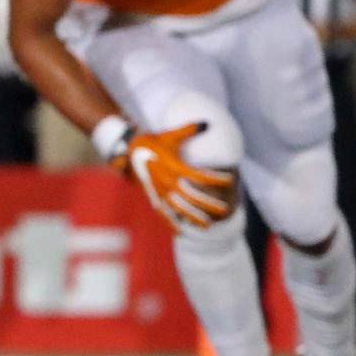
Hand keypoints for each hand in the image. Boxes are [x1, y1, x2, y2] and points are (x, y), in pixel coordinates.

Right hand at [113, 121, 234, 228]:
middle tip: (224, 210)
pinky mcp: (152, 194)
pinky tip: (180, 231)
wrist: (126, 149)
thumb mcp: (170, 135)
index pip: (200, 176)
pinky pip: (162, 211)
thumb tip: (207, 123)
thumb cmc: (151, 141)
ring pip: (178, 207)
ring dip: (192, 217)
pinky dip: (170, 221)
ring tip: (206, 225)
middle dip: (208, 204)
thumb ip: (189, 130)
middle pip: (191, 196)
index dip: (215, 178)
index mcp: (174, 167)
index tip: (229, 180)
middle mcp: (167, 181)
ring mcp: (159, 190)